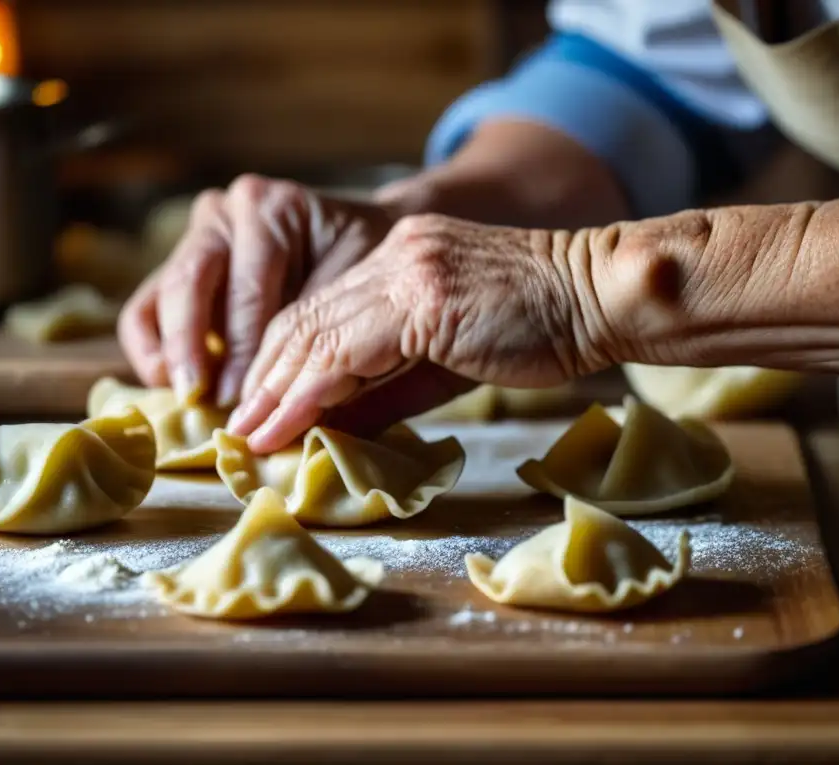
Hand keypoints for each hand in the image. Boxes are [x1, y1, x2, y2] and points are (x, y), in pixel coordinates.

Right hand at [117, 174, 394, 405]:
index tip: (246, 397)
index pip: (246, 287)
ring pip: (156, 297)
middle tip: (201, 398)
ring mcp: (193, 239)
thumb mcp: (353, 280)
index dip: (243, 348)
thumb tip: (283, 384)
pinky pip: (144, 310)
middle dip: (191, 348)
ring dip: (166, 353)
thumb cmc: (363, 259)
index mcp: (267, 206)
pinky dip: (152, 350)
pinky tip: (174, 385)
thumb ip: (313, 320)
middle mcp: (221, 213)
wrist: (364, 235)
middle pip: (188, 283)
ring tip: (185, 396)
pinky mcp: (176, 269)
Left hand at [227, 213, 617, 451]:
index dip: (282, 362)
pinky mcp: (422, 297)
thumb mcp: (447, 360)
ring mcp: (406, 271)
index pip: (320, 311)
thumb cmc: (542, 328)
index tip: (259, 406)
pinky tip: (287, 421)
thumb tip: (335, 427)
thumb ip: (388, 387)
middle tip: (237, 426)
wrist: (601, 295)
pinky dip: (310, 391)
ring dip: (276, 389)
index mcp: (399, 260)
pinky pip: (346, 349)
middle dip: (265, 378)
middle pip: (305, 319)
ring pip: (315, 332)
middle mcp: (393, 256)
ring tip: (249, 433)